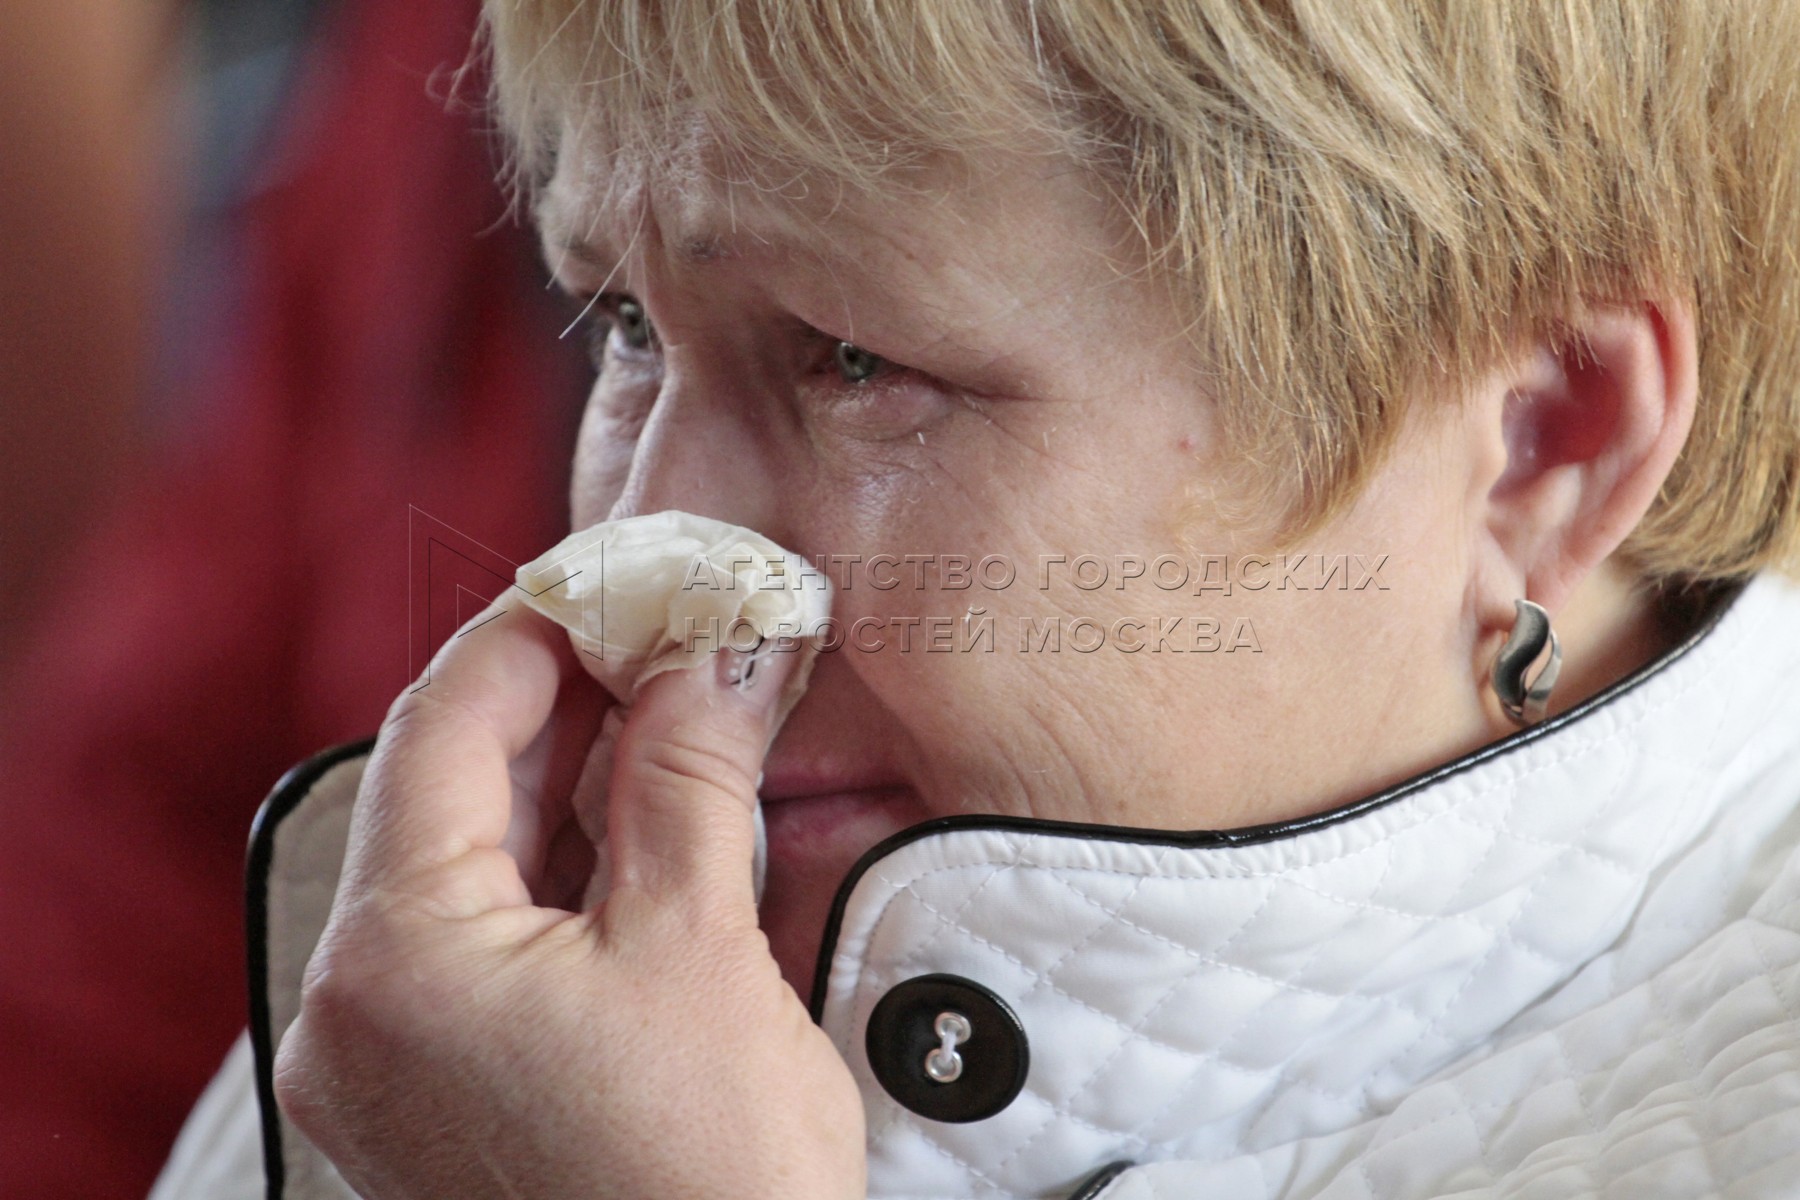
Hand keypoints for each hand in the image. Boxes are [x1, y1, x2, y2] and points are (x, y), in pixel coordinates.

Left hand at [273, 594, 866, 1197]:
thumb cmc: (708, 1179)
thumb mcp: (698, 945)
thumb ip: (689, 773)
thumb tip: (715, 647)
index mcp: (392, 959)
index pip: (443, 730)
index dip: (533, 632)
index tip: (614, 576)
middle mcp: (359, 1007)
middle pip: (451, 793)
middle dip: (561, 705)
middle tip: (660, 632)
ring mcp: (393, 1057)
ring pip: (473, 863)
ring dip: (569, 781)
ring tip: (667, 707)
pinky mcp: (443, 1088)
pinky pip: (489, 935)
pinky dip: (563, 867)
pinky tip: (642, 816)